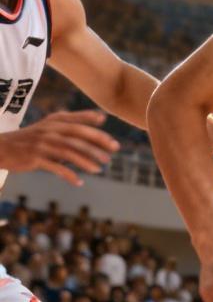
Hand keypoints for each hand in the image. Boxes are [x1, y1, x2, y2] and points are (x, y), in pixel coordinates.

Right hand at [0, 110, 118, 186]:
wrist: (1, 148)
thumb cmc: (30, 139)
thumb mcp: (49, 127)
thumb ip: (72, 123)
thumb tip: (102, 118)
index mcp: (53, 121)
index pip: (77, 119)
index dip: (92, 120)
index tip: (107, 125)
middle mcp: (49, 130)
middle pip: (77, 135)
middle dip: (97, 142)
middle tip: (113, 150)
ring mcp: (42, 144)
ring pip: (69, 152)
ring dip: (86, 161)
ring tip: (99, 169)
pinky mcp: (35, 158)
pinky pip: (55, 167)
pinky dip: (69, 175)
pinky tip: (79, 182)